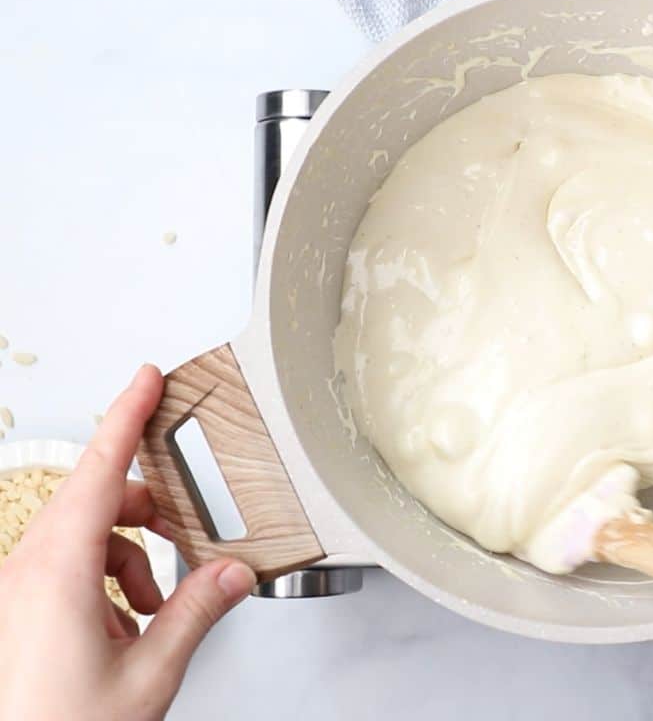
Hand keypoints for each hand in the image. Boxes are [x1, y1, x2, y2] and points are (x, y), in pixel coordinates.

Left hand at [0, 365, 255, 720]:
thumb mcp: (150, 672)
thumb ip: (198, 611)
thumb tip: (232, 572)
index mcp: (56, 573)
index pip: (99, 471)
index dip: (127, 417)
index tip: (146, 379)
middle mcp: (27, 572)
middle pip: (96, 501)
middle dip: (148, 513)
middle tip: (184, 537)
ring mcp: (18, 591)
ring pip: (85, 536)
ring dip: (131, 556)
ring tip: (153, 608)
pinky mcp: (19, 609)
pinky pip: (68, 566)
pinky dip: (107, 580)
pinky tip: (126, 623)